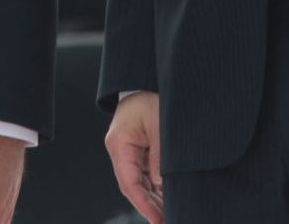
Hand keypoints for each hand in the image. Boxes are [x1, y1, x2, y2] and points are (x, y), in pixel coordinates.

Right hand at [103, 92, 163, 223]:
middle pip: (132, 186)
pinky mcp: (137, 150)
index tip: (157, 219)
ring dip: (153, 199)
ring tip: (169, 214)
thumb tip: (162, 185)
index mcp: (119, 143)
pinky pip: (144, 174)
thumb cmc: (151, 97)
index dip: (143, 204)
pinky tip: (167, 199)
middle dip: (149, 206)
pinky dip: (155, 188)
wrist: (145, 80)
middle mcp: (120, 150)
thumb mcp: (159, 125)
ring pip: (139, 183)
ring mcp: (127, 151)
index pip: (129, 182)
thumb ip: (160, 156)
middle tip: (166, 221)